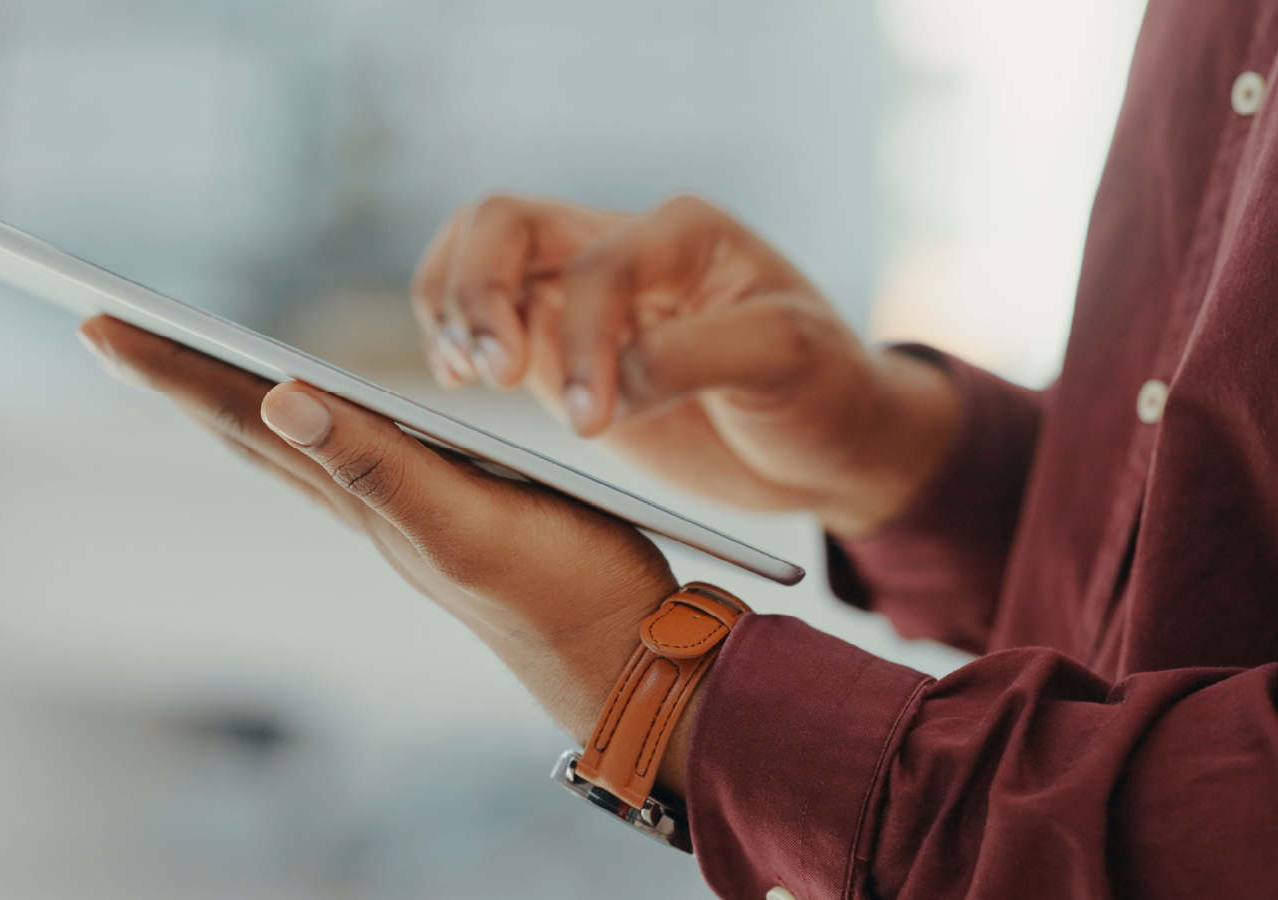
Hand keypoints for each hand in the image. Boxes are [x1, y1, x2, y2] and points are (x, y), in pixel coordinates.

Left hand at [78, 316, 698, 793]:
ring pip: (296, 447)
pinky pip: (351, 459)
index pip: (247, 421)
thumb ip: (379, 465)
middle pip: (253, 431)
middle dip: (180, 379)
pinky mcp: (449, 515)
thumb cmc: (564, 591)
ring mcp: (404, 514)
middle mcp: (370, 505)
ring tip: (187, 368)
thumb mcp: (466, 523)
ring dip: (233, 401)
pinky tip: (317, 420)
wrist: (629, 659)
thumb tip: (277, 399)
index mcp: (365, 496)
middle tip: (109, 333)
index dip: (174, 373)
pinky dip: (312, 425)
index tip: (100, 328)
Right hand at [412, 194, 958, 536]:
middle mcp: (622, 246)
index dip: (586, 337)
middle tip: (491, 375)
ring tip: (461, 375)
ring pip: (476, 252)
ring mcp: (581, 294)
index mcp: (684, 234)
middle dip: (479, 293)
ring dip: (450, 305)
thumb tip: (614, 381)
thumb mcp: (788, 360)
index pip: (599, 263)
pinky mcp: (558, 344)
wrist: (826, 438)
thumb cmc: (822, 389)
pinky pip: (479, 314)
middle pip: (505, 222)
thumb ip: (699, 356)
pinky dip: (450, 335)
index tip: (594, 421)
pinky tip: (457, 380)